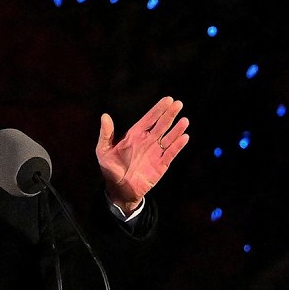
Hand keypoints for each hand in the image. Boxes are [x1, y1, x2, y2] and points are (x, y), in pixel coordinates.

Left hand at [96, 96, 189, 214]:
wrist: (118, 190)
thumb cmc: (110, 169)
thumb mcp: (103, 150)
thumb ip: (106, 133)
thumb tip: (105, 116)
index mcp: (135, 135)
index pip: (149, 118)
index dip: (158, 109)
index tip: (168, 99)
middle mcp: (147, 141)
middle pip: (161, 125)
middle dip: (170, 114)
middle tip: (178, 104)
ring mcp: (155, 153)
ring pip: (168, 138)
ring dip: (176, 129)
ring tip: (184, 121)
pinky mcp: (161, 165)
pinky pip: (171, 153)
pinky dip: (177, 146)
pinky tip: (184, 137)